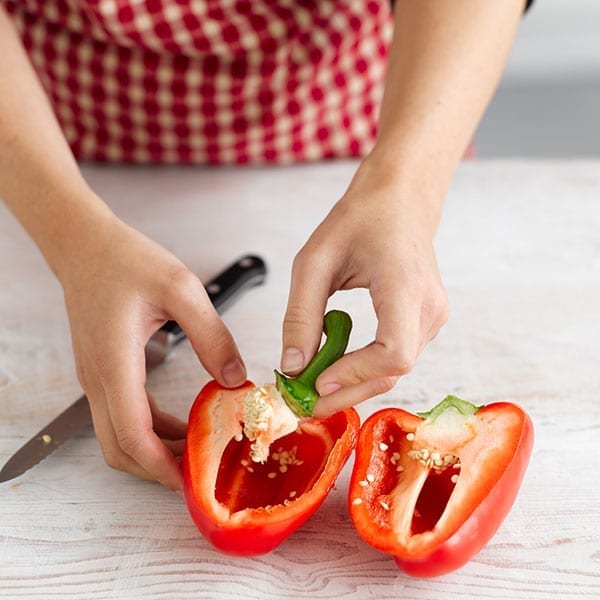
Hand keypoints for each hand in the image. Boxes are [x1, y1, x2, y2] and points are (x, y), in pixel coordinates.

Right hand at [60, 211, 245, 489]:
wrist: (85, 246)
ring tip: (199, 451)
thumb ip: (211, 335)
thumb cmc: (127, 260)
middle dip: (158, 469)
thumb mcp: (180, 289)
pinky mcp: (103, 371)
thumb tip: (236, 380)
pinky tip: (183, 422)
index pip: (132, 434)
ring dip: (155, 451)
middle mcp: (99, 379)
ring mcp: (97, 378)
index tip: (192, 482)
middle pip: (120, 448)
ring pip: (119, 436)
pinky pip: (124, 415)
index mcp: (115, 363)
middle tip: (201, 473)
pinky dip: (151, 429)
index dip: (161, 466)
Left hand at [281, 159, 448, 415]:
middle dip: (345, 390)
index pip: (394, 354)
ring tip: (313, 377)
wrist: (400, 199)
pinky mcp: (427, 320)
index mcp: (406, 286)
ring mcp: (433, 316)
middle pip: (392, 372)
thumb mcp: (314, 261)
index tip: (317, 381)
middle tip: (304, 400)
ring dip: (353, 380)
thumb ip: (301, 316)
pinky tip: (337, 359)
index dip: (354, 375)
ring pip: (393, 370)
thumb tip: (293, 366)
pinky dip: (364, 366)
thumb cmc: (360, 219)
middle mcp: (429, 308)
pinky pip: (395, 356)